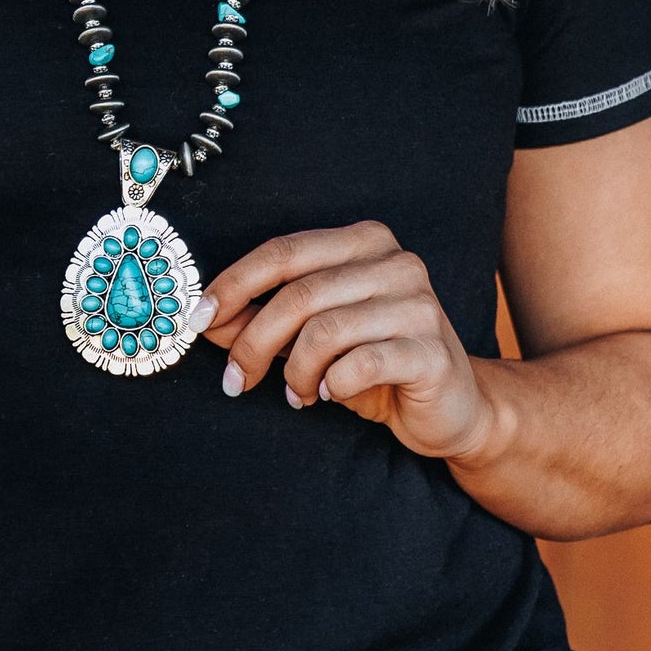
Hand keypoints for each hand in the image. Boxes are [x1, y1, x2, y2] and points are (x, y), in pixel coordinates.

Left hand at [198, 221, 504, 465]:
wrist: (452, 408)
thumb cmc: (374, 365)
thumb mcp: (313, 336)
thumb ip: (264, 320)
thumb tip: (206, 320)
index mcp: (364, 242)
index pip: (283, 252)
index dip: (234, 284)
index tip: (198, 319)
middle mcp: (396, 263)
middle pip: (298, 294)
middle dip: (254, 342)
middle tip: (237, 380)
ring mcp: (419, 304)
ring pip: (324, 330)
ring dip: (295, 371)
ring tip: (297, 392)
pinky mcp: (431, 351)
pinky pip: (358, 365)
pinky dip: (330, 386)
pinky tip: (331, 395)